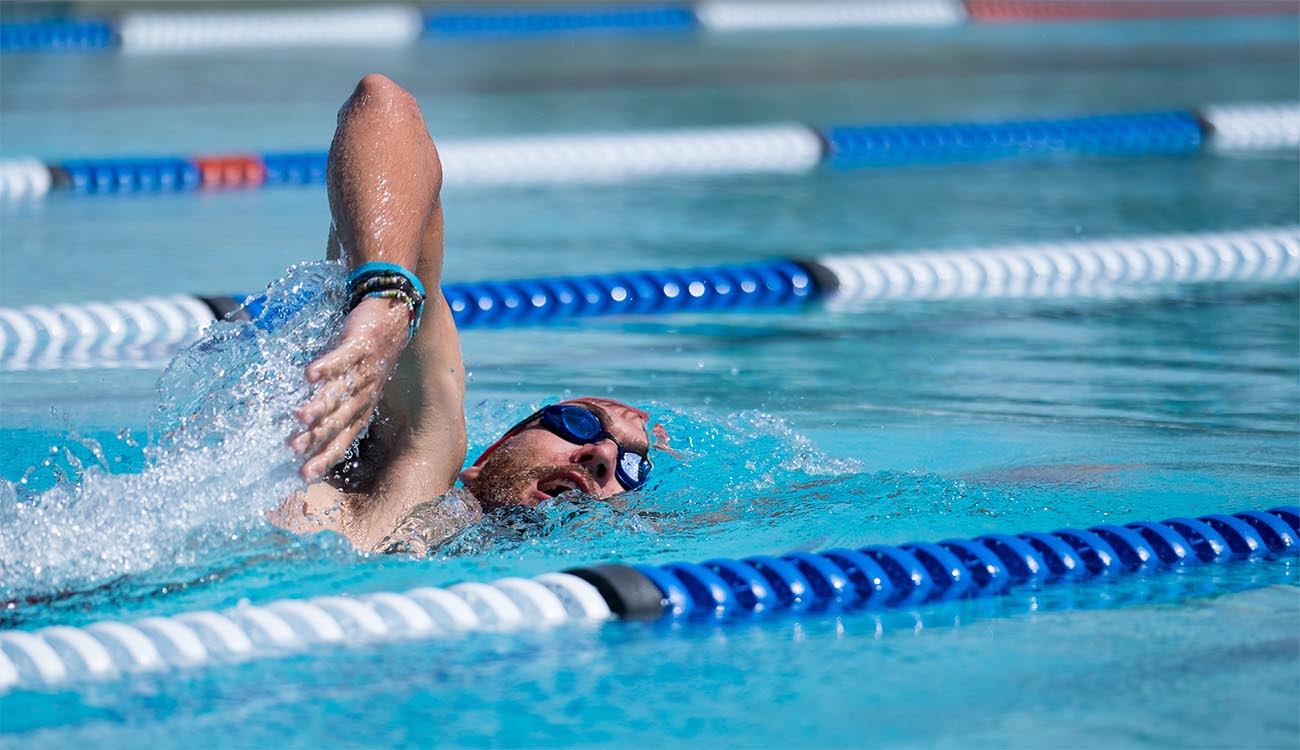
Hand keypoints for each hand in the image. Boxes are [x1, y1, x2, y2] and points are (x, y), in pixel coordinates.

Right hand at [290, 296, 410, 480]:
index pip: (343, 438)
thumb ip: (334, 405)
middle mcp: (363, 393)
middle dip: (317, 436)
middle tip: (293, 449)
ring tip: (299, 418)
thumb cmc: (372, 357)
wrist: (397, 317)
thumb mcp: (358, 386)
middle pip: (338, 419)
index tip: (303, 476)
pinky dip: (328, 366)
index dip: (325, 456)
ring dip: (320, 404)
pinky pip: (343, 357)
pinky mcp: (360, 344)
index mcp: (362, 407)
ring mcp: (363, 369)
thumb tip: (305, 429)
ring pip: (339, 391)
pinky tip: (309, 375)